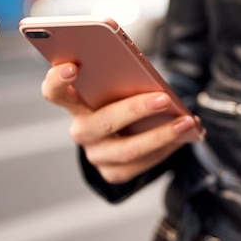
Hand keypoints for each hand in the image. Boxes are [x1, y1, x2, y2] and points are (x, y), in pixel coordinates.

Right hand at [41, 63, 202, 182]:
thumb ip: (121, 79)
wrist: (119, 136)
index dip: (57, 80)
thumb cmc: (119, 100)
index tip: (71, 66)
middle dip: (136, 109)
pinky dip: (166, 149)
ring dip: (161, 135)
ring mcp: (96, 155)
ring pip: (128, 149)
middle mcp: (81, 131)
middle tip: (163, 98)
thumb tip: (149, 77)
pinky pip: (141, 164)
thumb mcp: (116, 87)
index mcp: (75, 104)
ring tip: (186, 122)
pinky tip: (184, 137)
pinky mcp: (112, 173)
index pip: (54, 92)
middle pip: (104, 122)